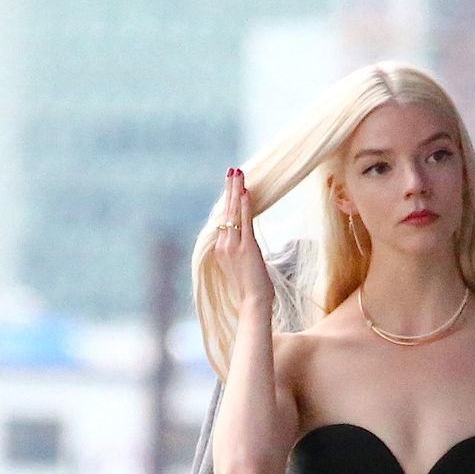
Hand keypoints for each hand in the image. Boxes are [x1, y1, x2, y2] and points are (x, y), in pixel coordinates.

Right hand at [214, 168, 275, 307]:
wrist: (253, 303)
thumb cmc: (252, 290)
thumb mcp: (243, 268)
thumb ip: (241, 253)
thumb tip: (247, 244)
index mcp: (221, 250)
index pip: (225, 219)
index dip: (229, 202)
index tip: (232, 186)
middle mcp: (223, 245)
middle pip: (226, 211)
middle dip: (229, 189)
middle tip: (232, 170)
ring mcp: (233, 246)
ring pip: (234, 212)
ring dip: (236, 190)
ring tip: (237, 172)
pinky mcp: (246, 248)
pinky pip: (245, 221)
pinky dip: (246, 206)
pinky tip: (246, 191)